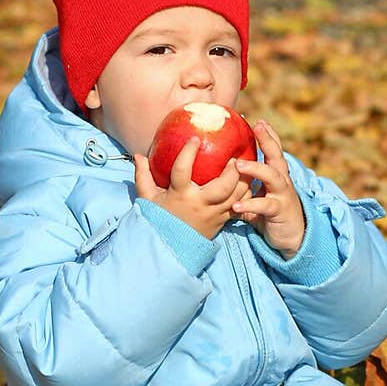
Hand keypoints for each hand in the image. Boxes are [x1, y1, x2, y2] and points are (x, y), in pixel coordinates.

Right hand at [134, 137, 251, 239]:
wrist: (168, 247)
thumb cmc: (158, 218)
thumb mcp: (146, 197)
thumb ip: (143, 175)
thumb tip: (138, 155)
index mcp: (180, 194)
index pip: (182, 170)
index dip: (188, 153)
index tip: (195, 139)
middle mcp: (199, 204)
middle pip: (222, 186)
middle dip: (232, 171)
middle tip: (234, 157)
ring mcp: (213, 214)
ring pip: (236, 197)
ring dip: (244, 181)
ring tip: (246, 167)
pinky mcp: (222, 221)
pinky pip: (239, 207)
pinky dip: (246, 195)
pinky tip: (248, 183)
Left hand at [231, 120, 305, 257]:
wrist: (292, 237)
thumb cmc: (270, 214)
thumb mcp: (258, 196)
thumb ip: (244, 186)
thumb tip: (219, 175)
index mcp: (277, 175)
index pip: (274, 150)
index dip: (268, 135)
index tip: (257, 120)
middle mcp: (282, 181)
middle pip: (277, 156)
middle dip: (268, 140)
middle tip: (257, 127)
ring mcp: (282, 195)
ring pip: (273, 177)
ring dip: (256, 169)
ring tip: (239, 165)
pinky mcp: (279, 211)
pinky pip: (265, 206)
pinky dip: (251, 205)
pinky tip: (236, 206)